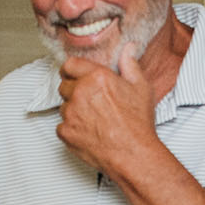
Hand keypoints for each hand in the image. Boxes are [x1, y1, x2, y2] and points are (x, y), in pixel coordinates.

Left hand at [57, 47, 158, 177]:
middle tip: (91, 102)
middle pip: (64, 86)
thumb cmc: (138, 125)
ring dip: (73, 111)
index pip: (70, 65)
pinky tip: (89, 133)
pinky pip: (62, 127)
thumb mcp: (141, 88)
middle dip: (74, 91)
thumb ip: (130, 65)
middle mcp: (80, 93)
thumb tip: (128, 49)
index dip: (73, 71)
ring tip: (93, 120)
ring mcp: (70, 113)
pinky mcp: (66, 132)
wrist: (133, 155)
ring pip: (63, 107)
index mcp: (96, 78)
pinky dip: (72, 130)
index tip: (75, 76)